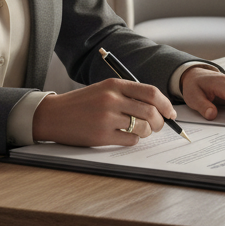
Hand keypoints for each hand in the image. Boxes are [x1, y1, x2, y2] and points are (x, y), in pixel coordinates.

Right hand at [31, 77, 174, 146]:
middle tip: (159, 126)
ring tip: (140, 131)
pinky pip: (130, 140)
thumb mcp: (104, 89)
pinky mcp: (101, 136)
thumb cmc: (81, 103)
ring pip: (143, 128)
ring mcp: (106, 118)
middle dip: (160, 122)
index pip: (151, 92)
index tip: (171, 113)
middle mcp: (111, 99)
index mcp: (114, 85)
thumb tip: (157, 107)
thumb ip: (127, 94)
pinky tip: (125, 137)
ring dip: (147, 132)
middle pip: (151, 111)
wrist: (53, 115)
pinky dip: (133, 140)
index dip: (166, 104)